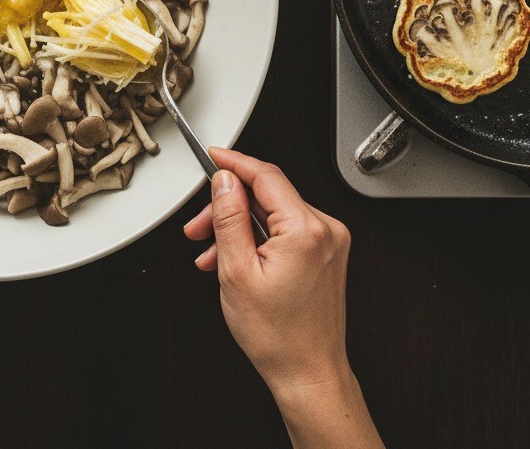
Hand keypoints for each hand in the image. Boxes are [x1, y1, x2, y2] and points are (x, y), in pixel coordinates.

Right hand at [184, 148, 382, 448]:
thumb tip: (225, 181)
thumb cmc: (278, 337)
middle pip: (268, 195)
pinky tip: (237, 258)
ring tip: (212, 252)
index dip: (234, 162)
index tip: (214, 156)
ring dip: (240, 226)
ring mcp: (330, 240)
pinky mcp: (328, 251)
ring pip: (274, 213)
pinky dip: (259, 238)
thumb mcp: (237, 273)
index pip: (266, 175)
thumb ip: (229, 218)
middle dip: (229, 206)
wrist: (308, 373)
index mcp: (305, 230)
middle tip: (199, 226)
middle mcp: (325, 229)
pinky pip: (287, 229)